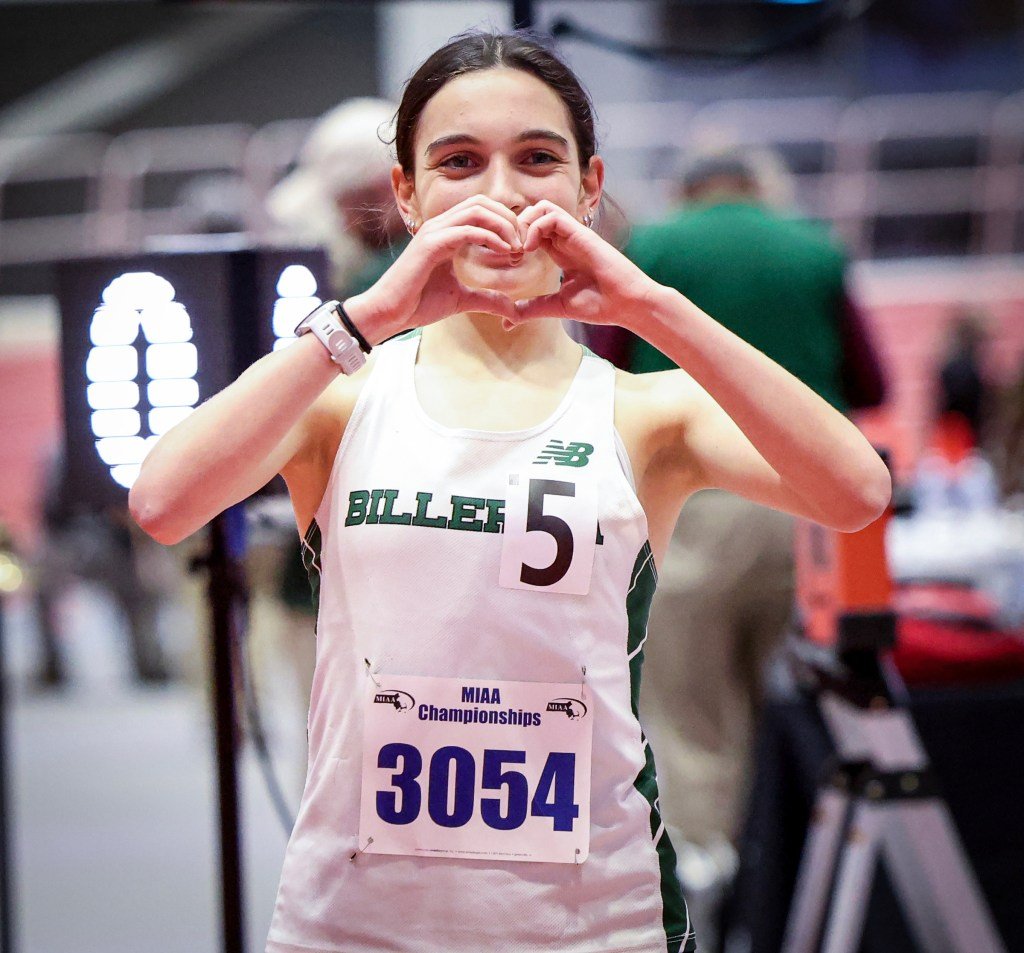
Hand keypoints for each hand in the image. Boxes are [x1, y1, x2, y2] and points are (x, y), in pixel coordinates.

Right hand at [344, 195, 522, 343]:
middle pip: (483, 202)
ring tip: (517, 248)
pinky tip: (504, 252)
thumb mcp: (462, 300)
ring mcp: (434, 232)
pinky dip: (490, 237)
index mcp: (447, 233)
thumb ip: (486, 299)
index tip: (521, 248)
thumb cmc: (418, 304)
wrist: (390, 313)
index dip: (506, 223)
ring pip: (477, 210)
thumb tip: (512, 308)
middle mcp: (440, 226)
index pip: (482, 210)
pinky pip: (467, 229)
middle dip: (509, 220)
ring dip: (503, 226)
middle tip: (523, 244)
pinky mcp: (431, 244)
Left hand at [504, 201, 657, 330]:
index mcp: (560, 252)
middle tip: (512, 254)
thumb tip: (506, 322)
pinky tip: (530, 248)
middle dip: (515, 229)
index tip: (511, 262)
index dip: (516, 240)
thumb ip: (532, 309)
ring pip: (541, 208)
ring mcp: (573, 234)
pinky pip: (552, 215)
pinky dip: (535, 227)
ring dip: (524, 224)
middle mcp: (566, 239)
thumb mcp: (557, 306)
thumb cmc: (600, 305)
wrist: (626, 304)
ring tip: (520, 249)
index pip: (532, 231)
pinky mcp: (581, 233)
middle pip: (533, 213)